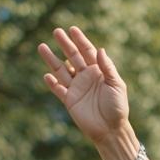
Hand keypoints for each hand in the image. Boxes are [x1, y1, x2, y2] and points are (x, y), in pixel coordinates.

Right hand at [38, 26, 129, 144]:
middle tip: (56, 31)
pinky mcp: (70, 100)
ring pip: (61, 70)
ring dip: (52, 59)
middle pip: (73, 57)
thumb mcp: (116, 85)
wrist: (111, 130)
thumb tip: (100, 49)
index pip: (87, 52)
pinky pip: (58, 89)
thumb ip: (108, 68)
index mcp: (99, 71)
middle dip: (65, 44)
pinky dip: (52, 83)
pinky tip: (46, 75)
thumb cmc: (117, 107)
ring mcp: (77, 88)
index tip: (72, 29)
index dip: (80, 40)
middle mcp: (86, 77)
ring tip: (42, 47)